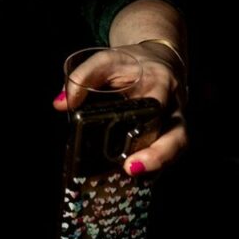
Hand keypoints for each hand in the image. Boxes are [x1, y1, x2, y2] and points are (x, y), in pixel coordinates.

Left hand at [54, 41, 187, 174]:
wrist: (158, 60)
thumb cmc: (130, 62)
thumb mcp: (106, 60)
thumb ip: (82, 77)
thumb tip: (61, 104)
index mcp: (159, 84)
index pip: (158, 108)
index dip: (146, 126)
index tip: (131, 146)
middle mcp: (174, 106)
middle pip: (177, 136)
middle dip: (159, 157)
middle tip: (131, 170)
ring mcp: (176, 121)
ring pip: (176, 149)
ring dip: (157, 167)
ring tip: (132, 178)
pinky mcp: (172, 133)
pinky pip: (169, 153)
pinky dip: (155, 167)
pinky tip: (136, 178)